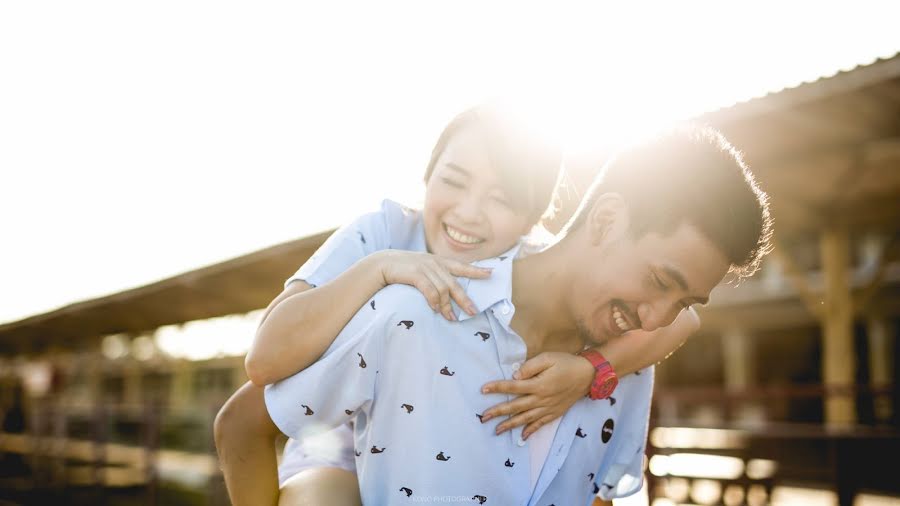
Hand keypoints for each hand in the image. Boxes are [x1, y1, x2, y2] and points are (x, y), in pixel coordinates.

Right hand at [375, 250, 491, 320]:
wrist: (382, 264)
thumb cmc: (403, 269)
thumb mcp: (422, 268)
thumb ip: (435, 276)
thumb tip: (447, 294)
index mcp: (439, 261)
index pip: (462, 266)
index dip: (477, 271)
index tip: (492, 273)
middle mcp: (435, 263)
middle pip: (454, 284)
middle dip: (464, 299)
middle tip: (473, 312)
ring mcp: (425, 267)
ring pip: (443, 290)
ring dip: (447, 306)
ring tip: (451, 318)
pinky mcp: (416, 274)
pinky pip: (430, 291)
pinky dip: (434, 302)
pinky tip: (435, 309)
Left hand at [479, 352, 593, 438]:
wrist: (588, 375)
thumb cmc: (566, 363)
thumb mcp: (548, 358)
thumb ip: (530, 366)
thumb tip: (515, 375)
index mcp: (539, 384)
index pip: (513, 386)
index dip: (497, 388)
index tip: (483, 390)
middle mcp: (542, 399)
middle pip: (516, 406)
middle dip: (498, 412)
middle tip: (483, 417)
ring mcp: (548, 408)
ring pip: (526, 419)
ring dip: (510, 425)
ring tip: (497, 430)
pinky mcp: (555, 413)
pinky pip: (540, 424)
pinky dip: (531, 431)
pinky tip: (522, 436)